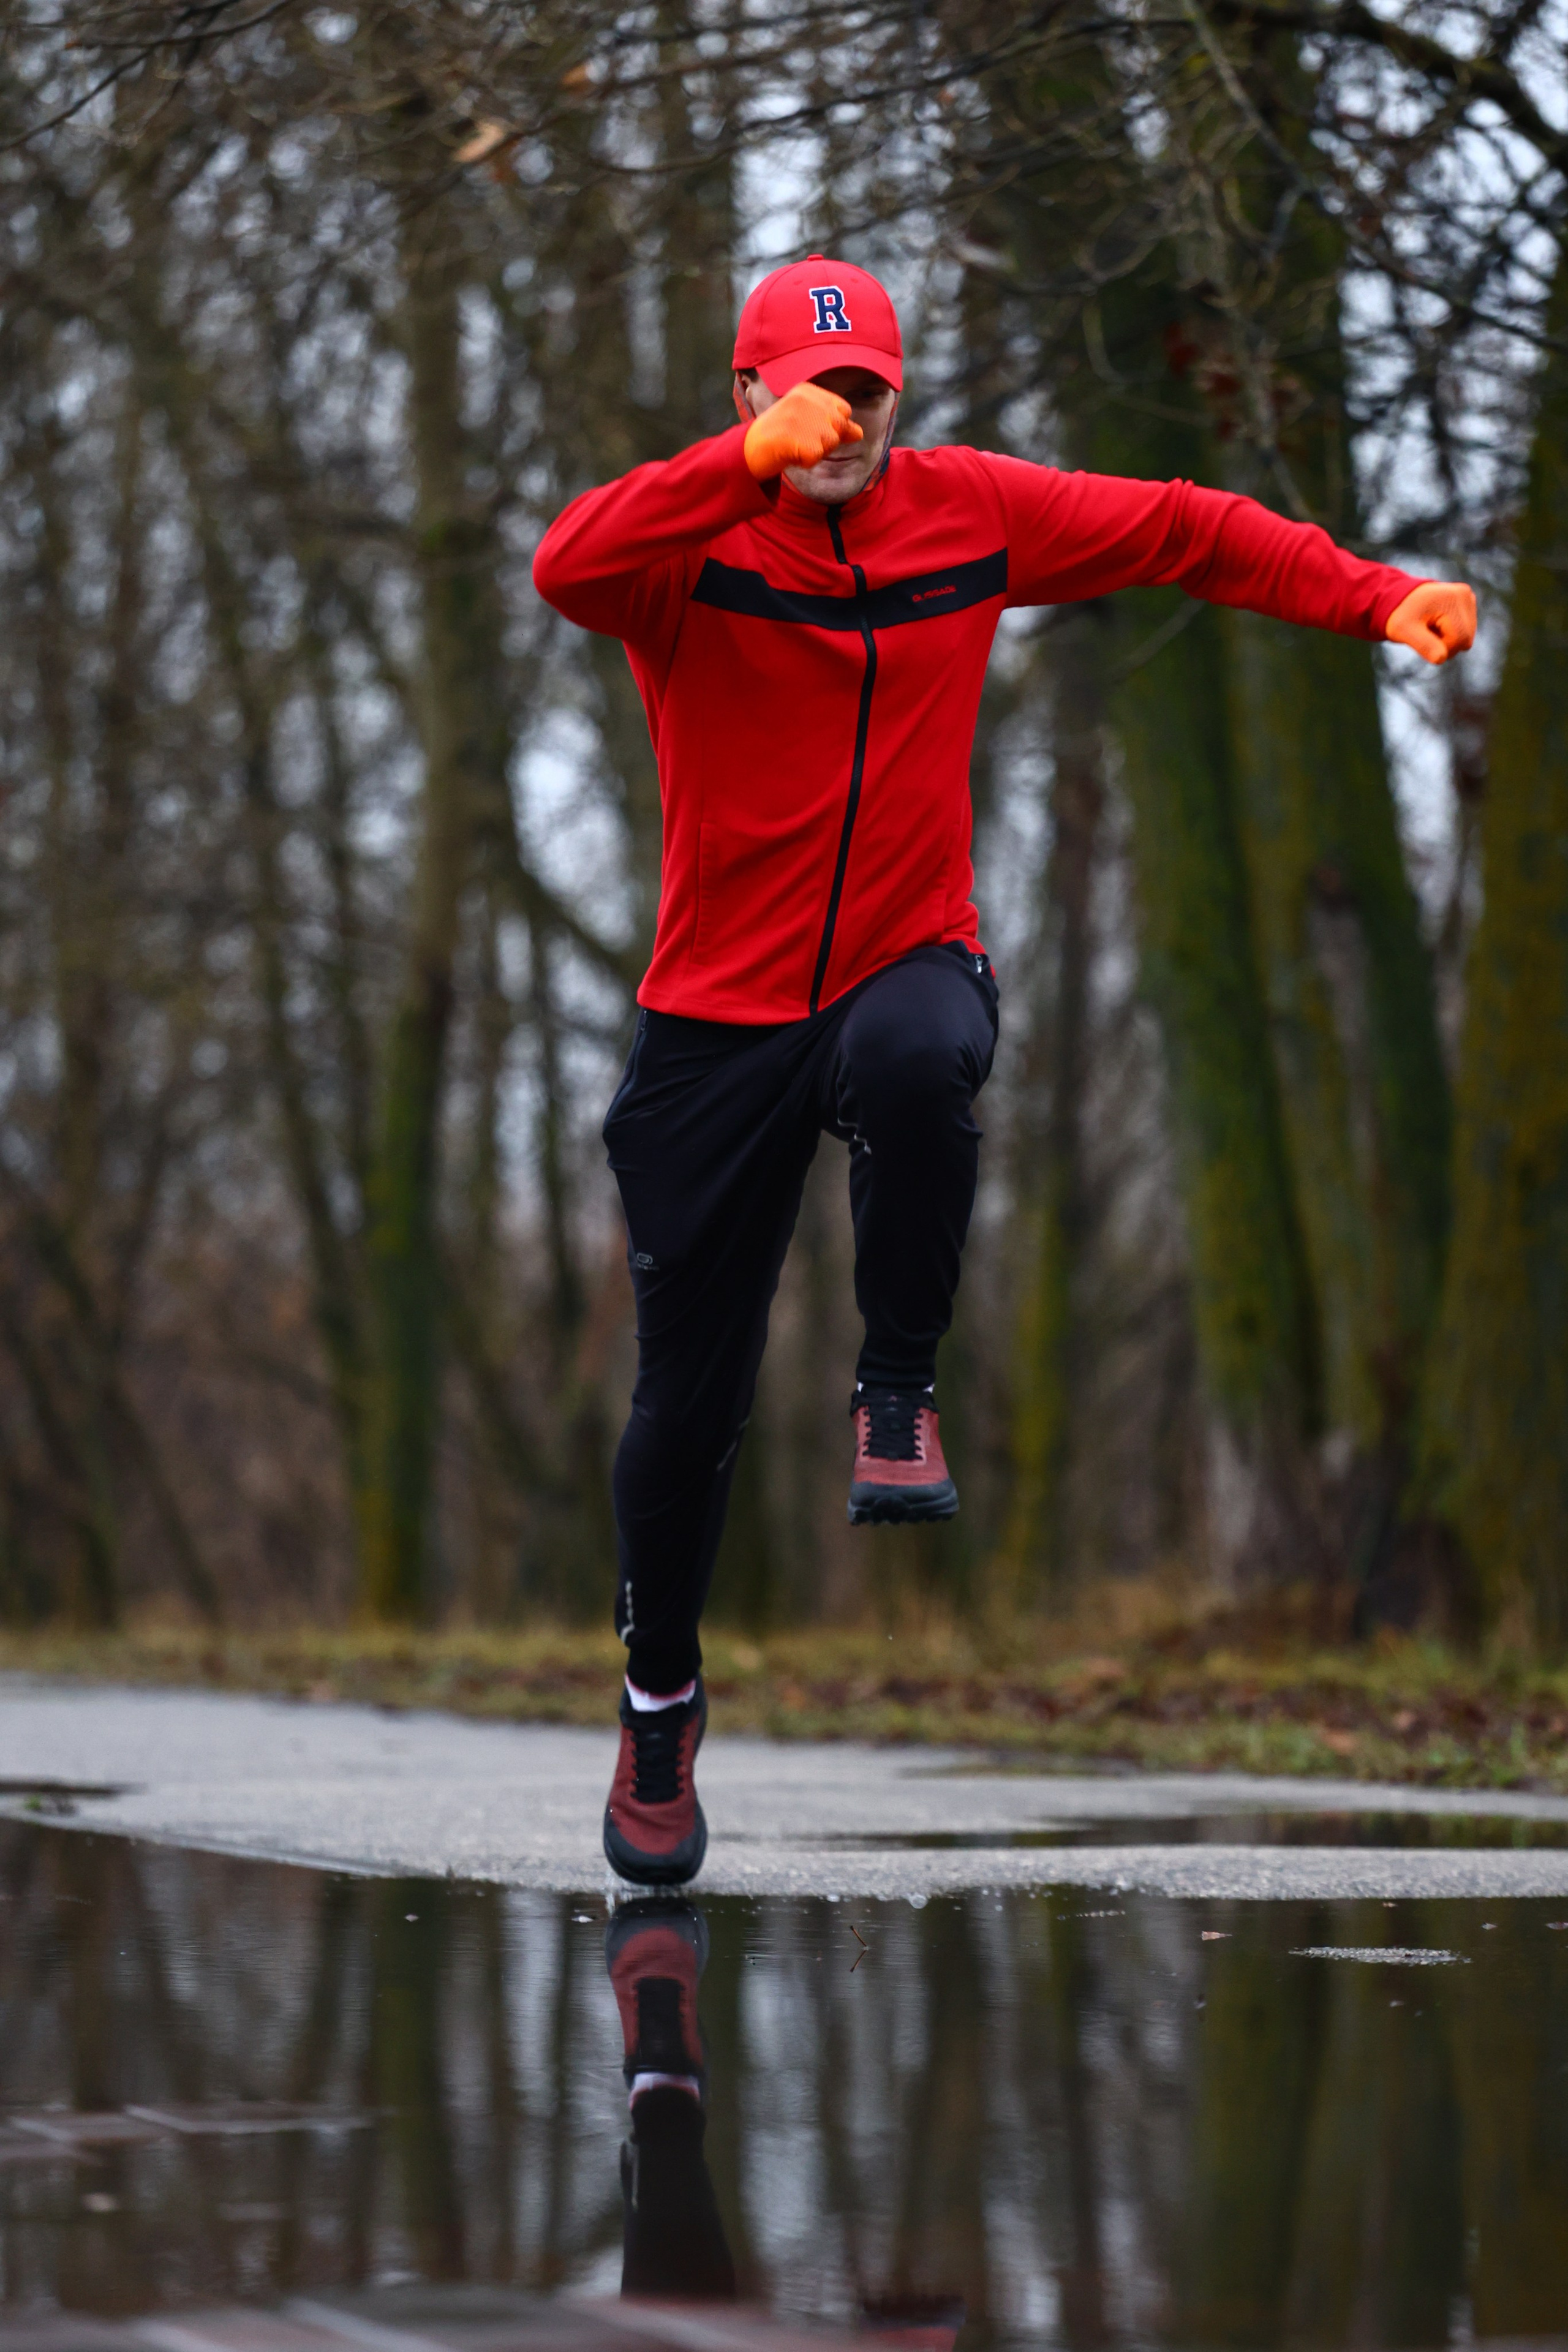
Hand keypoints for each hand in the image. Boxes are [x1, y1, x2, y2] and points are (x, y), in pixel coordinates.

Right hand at [743, 382, 862, 481]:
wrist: (749, 449)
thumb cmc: (781, 435)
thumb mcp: (807, 421)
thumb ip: (834, 424)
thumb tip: (859, 433)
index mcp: (807, 390)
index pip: (843, 409)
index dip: (834, 426)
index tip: (812, 429)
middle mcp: (804, 400)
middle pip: (840, 426)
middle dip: (827, 440)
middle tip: (803, 440)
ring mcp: (800, 418)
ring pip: (831, 442)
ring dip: (817, 452)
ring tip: (796, 446)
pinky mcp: (797, 438)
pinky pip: (817, 457)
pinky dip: (806, 462)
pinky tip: (791, 454)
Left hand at [1385, 581, 1475, 664]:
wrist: (1399, 600)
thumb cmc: (1400, 616)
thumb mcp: (1404, 631)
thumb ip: (1423, 645)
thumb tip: (1441, 659)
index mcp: (1452, 599)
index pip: (1460, 639)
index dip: (1442, 648)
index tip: (1423, 639)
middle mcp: (1465, 595)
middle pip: (1466, 639)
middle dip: (1445, 644)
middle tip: (1426, 633)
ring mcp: (1468, 598)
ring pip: (1467, 637)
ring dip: (1448, 639)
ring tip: (1430, 626)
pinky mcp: (1468, 603)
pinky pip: (1466, 631)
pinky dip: (1451, 633)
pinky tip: (1437, 623)